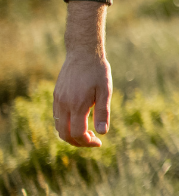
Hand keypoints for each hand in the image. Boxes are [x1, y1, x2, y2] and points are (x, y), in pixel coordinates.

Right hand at [53, 0, 111, 147]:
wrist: (83, 53)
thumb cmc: (98, 71)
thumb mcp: (105, 91)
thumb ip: (103, 112)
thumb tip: (102, 133)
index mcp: (77, 105)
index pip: (77, 134)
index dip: (87, 142)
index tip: (99, 142)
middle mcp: (64, 104)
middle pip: (63, 134)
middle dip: (77, 142)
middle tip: (92, 141)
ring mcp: (58, 100)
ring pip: (58, 127)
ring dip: (70, 134)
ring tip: (86, 132)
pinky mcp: (56, 95)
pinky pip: (57, 117)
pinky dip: (65, 125)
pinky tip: (79, 120)